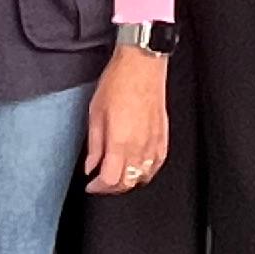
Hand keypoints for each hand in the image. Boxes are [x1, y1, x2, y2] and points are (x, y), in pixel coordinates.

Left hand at [83, 43, 170, 194]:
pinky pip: (156, 164)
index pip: (110, 180)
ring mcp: (154, 143)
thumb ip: (94, 145)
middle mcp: (139, 146)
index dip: (98, 187)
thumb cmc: (118, 82)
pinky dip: (145, 171)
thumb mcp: (95, 113)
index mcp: (120, 141)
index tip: (91, 185)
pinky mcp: (163, 137)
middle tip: (100, 182)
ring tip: (116, 176)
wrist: (142, 65)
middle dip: (111, 188)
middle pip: (127, 182)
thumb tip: (91, 165)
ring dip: (128, 181)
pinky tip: (137, 168)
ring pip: (142, 176)